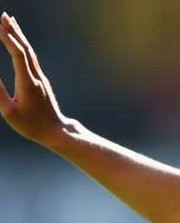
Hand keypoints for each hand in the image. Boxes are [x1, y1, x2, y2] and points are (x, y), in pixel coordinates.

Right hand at [0, 12, 68, 144]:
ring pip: (30, 53)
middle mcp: (36, 77)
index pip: (17, 55)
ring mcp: (41, 79)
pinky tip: (19, 43)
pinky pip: (32, 59)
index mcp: (27, 82)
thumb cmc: (32, 125)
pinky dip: (24, 47)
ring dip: (20, 36)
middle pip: (25, 49)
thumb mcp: (9, 112)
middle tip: (3, 15)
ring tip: (9, 22)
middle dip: (14, 31)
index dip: (8, 39)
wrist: (56, 131)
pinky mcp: (42, 82)